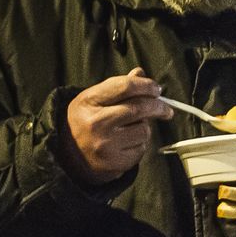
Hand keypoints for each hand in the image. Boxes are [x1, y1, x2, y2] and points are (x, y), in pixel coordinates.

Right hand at [62, 67, 172, 184]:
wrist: (68, 157)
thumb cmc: (85, 122)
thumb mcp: (93, 100)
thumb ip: (117, 88)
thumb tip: (140, 73)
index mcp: (89, 102)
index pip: (125, 87)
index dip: (146, 85)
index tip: (156, 89)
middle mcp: (96, 123)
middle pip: (139, 108)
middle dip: (158, 106)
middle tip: (166, 109)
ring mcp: (106, 144)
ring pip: (144, 130)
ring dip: (145, 128)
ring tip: (131, 129)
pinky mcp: (115, 163)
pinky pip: (141, 148)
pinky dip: (140, 144)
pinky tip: (127, 144)